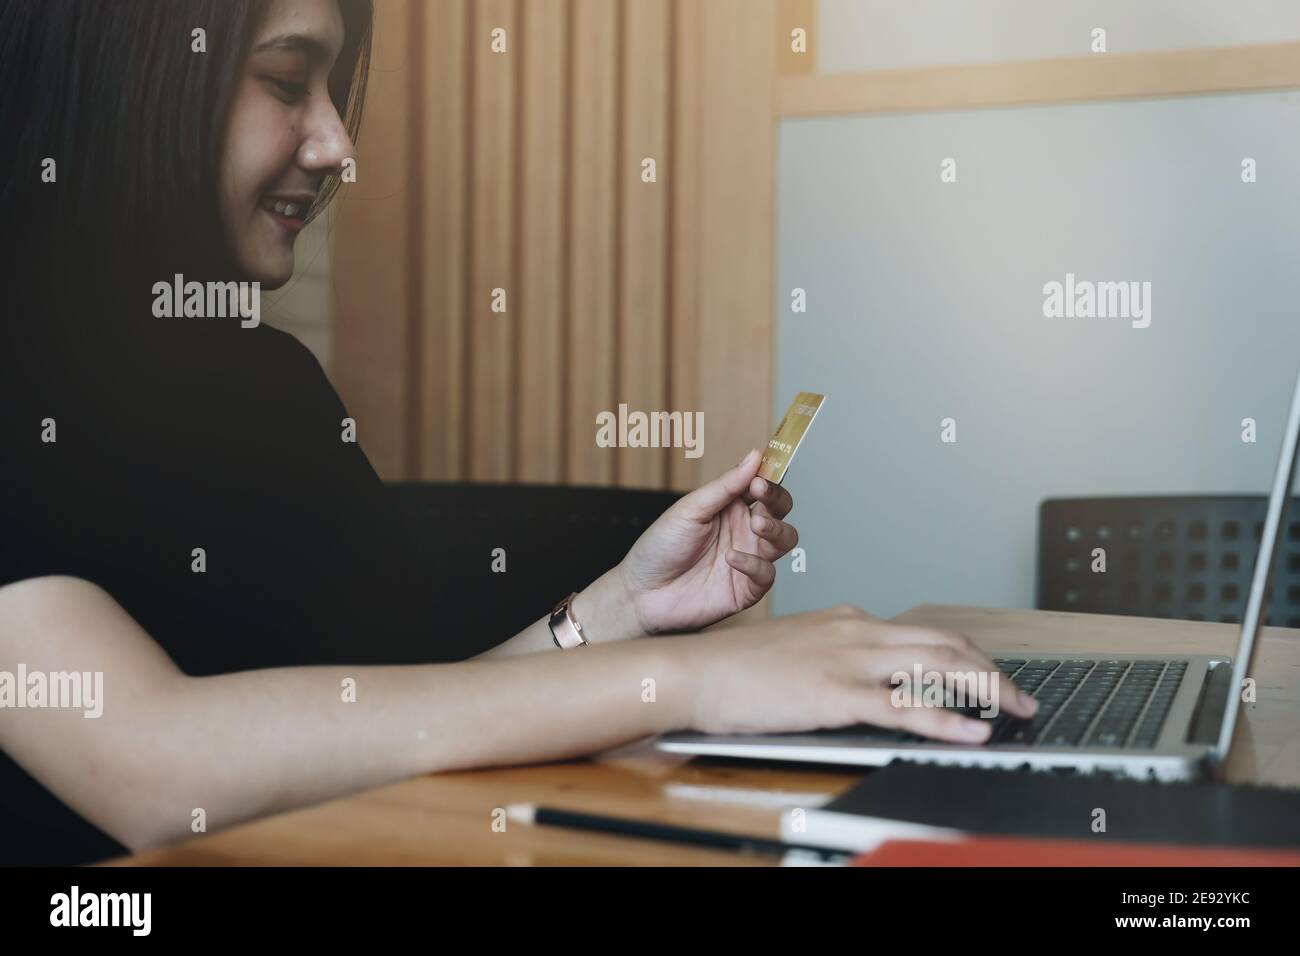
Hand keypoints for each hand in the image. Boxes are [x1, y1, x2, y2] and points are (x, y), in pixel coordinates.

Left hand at [616, 448, 798, 635]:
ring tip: (757, 525)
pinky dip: (754, 564)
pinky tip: (731, 558)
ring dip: (777, 529)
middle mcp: (743, 531)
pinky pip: (766, 574)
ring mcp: (748, 559)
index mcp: (730, 508)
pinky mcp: (746, 589)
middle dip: (777, 501)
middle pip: (780, 510)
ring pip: (785, 540)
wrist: (641, 592)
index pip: (762, 487)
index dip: (767, 480)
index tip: (758, 479)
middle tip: (760, 498)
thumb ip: (725, 486)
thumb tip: (754, 456)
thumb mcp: (690, 510)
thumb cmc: (660, 548)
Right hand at [673, 604, 1038, 740]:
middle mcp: (856, 631)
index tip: (988, 676)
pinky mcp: (835, 693)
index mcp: (847, 621)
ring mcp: (848, 660)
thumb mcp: (794, 652)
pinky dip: (947, 720)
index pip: (924, 633)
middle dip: (992, 670)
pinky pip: (905, 708)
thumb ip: (832, 658)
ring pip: (937, 667)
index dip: (966, 656)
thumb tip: (862, 681)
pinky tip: (973, 732)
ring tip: (1017, 710)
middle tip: (1022, 696)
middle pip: (945, 643)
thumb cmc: (732, 668)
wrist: (692, 671)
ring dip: (987, 689)